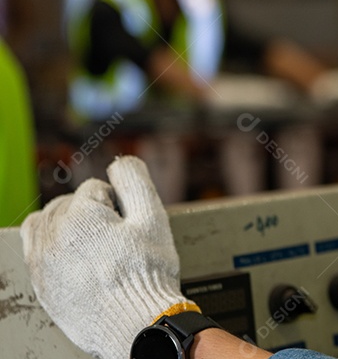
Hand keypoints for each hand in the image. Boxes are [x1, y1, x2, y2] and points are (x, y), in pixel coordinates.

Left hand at [21, 156, 189, 358]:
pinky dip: (51, 244)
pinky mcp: (40, 280)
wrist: (134, 323)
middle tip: (114, 237)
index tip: (127, 226)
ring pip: (47, 221)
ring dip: (68, 224)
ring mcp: (42, 258)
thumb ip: (135, 181)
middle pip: (69, 203)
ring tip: (93, 243)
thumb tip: (121, 164)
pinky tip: (72, 254)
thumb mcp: (153, 219)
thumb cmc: (145, 274)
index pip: (96, 188)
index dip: (118, 204)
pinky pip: (34, 248)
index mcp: (81, 214)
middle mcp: (54, 233)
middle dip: (91, 213)